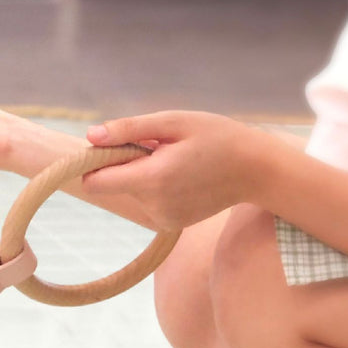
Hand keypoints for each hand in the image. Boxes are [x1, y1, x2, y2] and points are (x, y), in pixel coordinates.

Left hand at [80, 111, 273, 230]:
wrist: (257, 170)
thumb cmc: (217, 137)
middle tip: (158, 145)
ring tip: (175, 159)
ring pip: (130, 192)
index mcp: (152, 180)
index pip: (95, 182)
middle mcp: (155, 207)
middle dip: (124, 162)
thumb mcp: (173, 122)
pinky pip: (147, 201)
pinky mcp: (172, 225)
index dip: (94, 162)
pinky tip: (182, 174)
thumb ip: (129, 130)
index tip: (110, 145)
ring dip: (142, 174)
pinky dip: (155, 186)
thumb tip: (91, 137)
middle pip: (113, 184)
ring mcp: (164, 219)